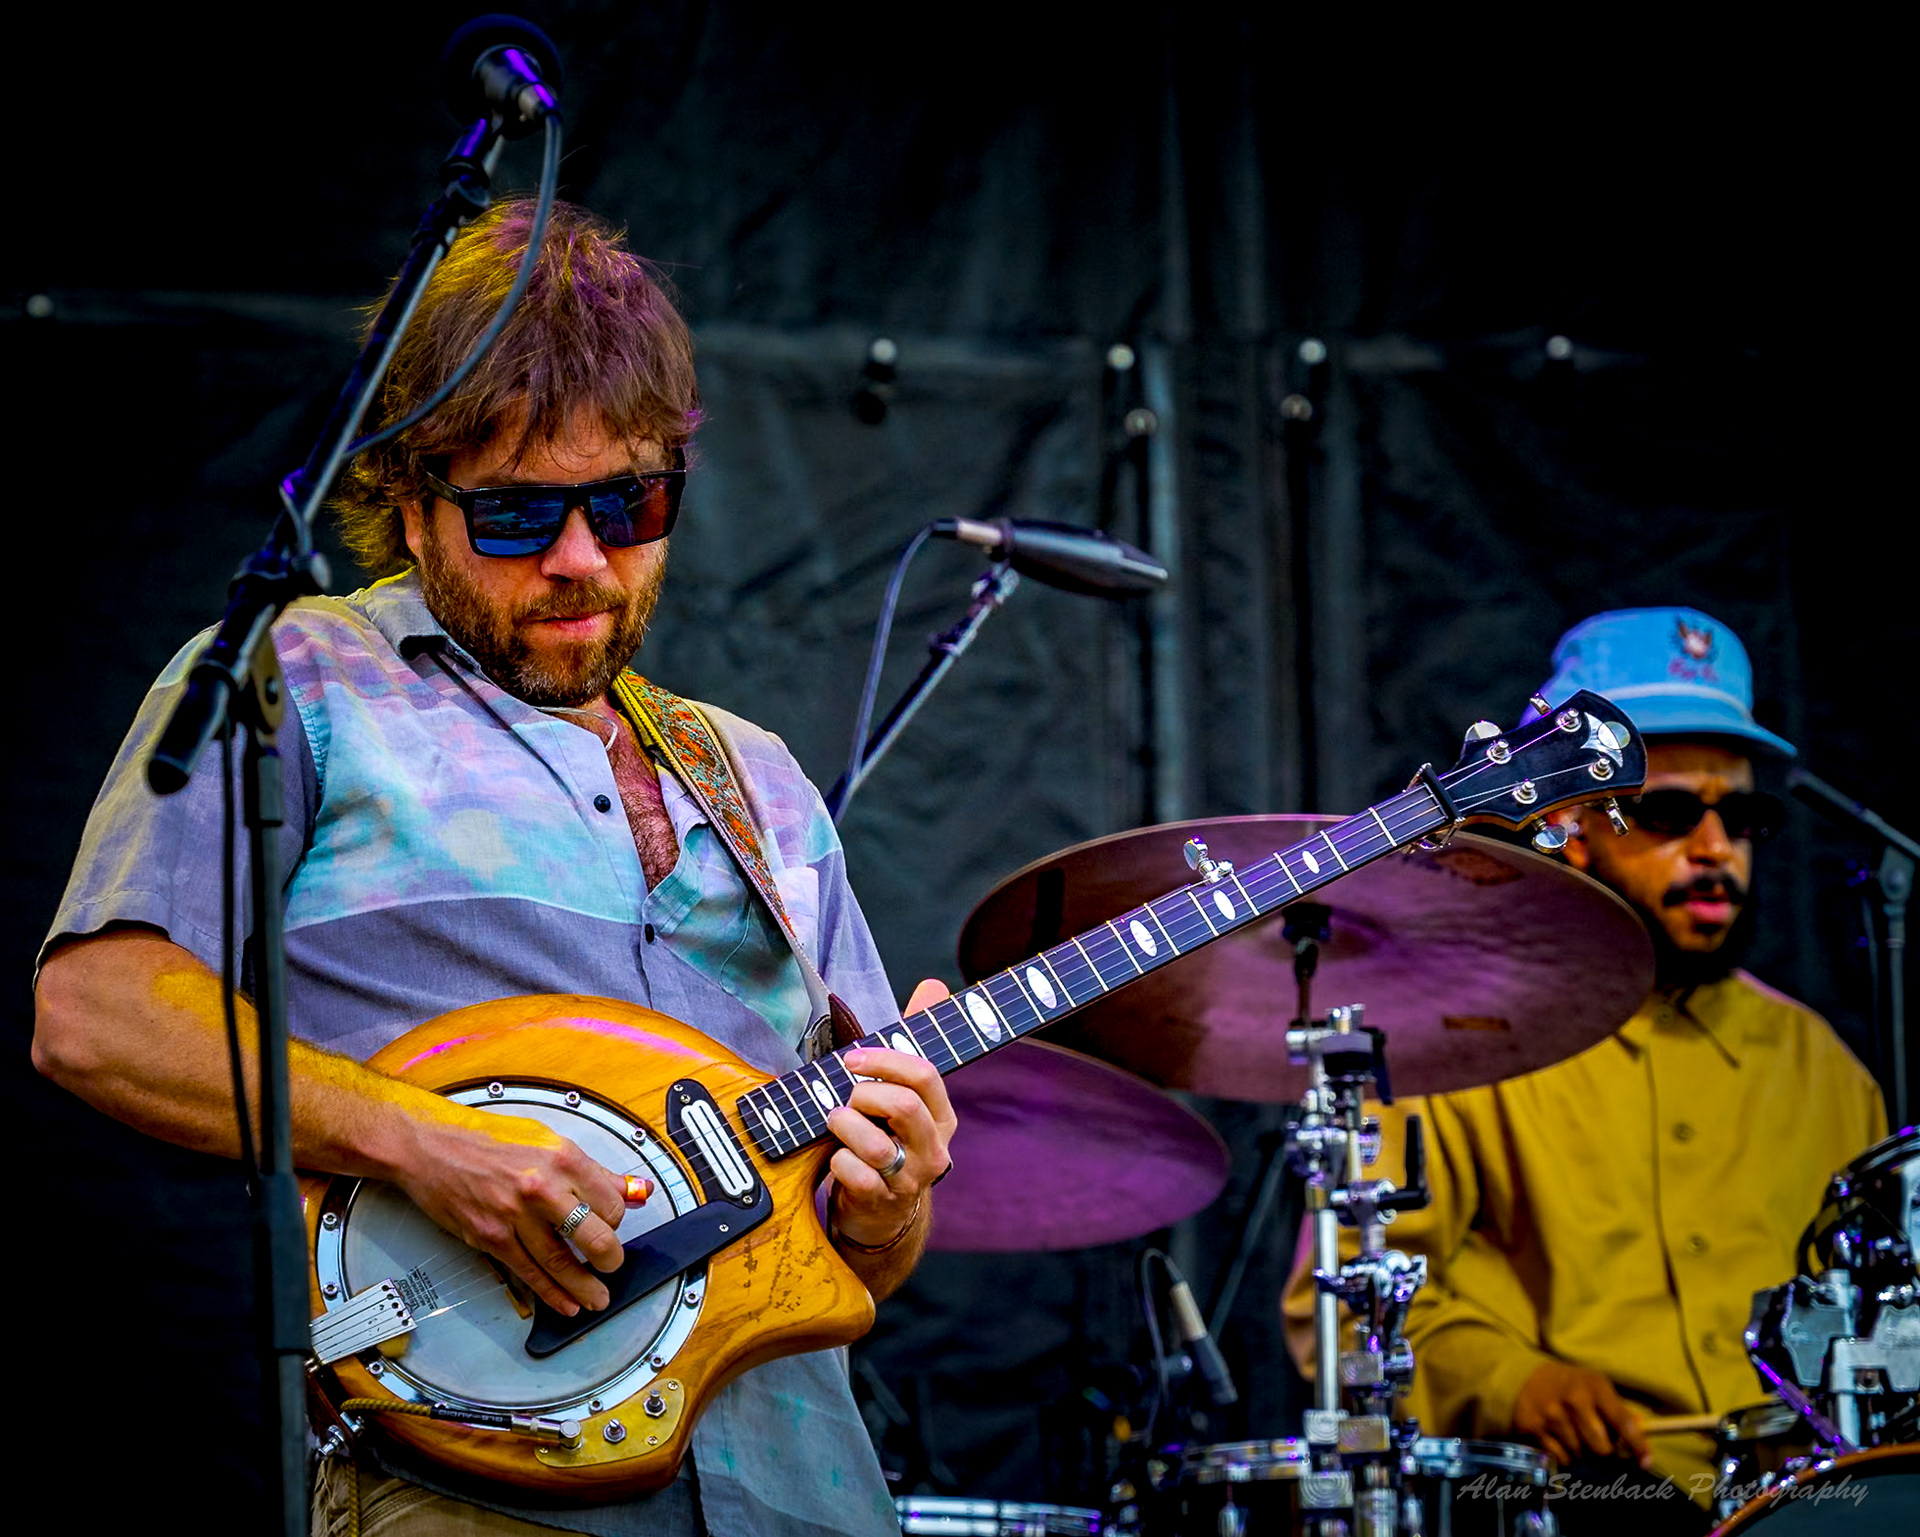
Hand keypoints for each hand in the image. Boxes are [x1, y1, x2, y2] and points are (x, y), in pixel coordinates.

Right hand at [397, 1105, 633, 1317]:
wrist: (430, 1149)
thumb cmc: (488, 1139)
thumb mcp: (549, 1141)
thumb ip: (594, 1171)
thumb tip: (636, 1189)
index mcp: (563, 1158)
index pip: (611, 1201)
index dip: (617, 1219)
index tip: (613, 1225)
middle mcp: (542, 1188)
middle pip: (594, 1235)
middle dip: (610, 1259)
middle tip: (613, 1267)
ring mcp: (514, 1217)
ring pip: (562, 1263)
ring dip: (585, 1288)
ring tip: (598, 1299)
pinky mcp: (491, 1238)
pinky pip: (529, 1273)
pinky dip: (551, 1294)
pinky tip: (566, 1304)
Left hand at [825, 978, 956, 1248]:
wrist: (881, 1211)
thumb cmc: (888, 1136)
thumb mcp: (904, 1092)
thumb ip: (914, 1041)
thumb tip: (934, 984)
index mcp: (942, 1115)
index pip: (925, 1075)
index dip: (883, 1060)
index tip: (851, 1059)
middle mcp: (934, 1148)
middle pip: (905, 1105)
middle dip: (864, 1094)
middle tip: (846, 1098)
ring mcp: (911, 1178)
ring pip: (878, 1144)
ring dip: (845, 1127)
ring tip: (835, 1125)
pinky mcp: (883, 1203)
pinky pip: (858, 1176)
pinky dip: (838, 1163)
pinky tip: (836, 1160)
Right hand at [1512, 1360, 1650, 1467]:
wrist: (1527, 1377)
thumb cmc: (1572, 1385)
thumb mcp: (1596, 1387)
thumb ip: (1618, 1409)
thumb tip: (1640, 1429)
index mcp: (1594, 1386)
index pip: (1622, 1421)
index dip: (1637, 1445)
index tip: (1645, 1462)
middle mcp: (1573, 1399)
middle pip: (1601, 1446)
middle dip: (1605, 1452)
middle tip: (1601, 1447)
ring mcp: (1551, 1413)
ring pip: (1580, 1453)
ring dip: (1583, 1454)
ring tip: (1578, 1439)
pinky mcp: (1533, 1426)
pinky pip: (1560, 1457)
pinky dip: (1565, 1456)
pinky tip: (1562, 1442)